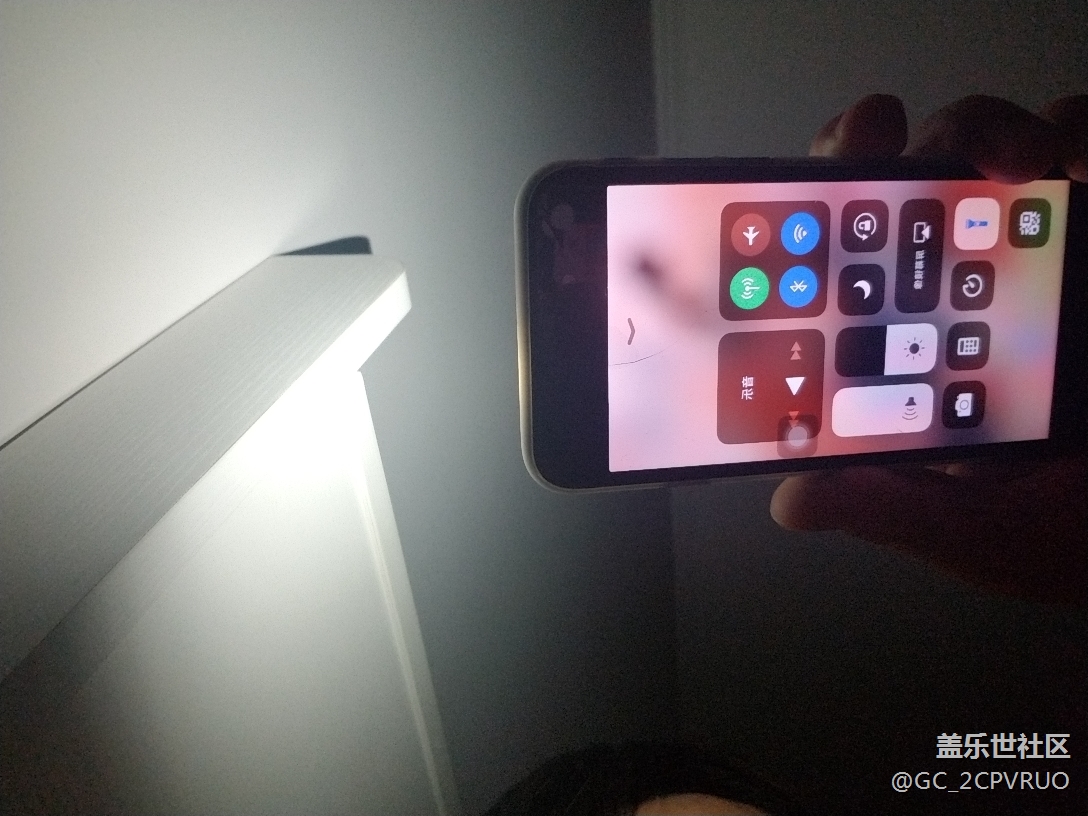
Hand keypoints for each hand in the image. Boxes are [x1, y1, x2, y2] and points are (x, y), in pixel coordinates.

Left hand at [771, 94, 1086, 604]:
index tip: (774, 200)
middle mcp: (951, 292)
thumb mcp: (978, 532)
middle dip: (862, 146)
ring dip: (976, 133)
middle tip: (874, 136)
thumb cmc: (1073, 534)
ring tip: (1019, 160)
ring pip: (972, 150)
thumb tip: (792, 502)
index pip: (822, 278)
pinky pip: (1078, 144)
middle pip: (881, 189)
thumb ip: (891, 509)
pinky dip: (1075, 128)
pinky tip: (1080, 161)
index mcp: (899, 356)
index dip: (789, 229)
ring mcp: (1027, 253)